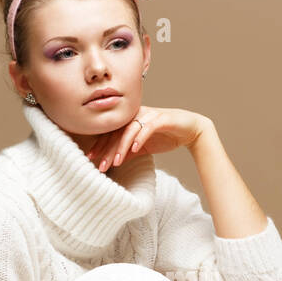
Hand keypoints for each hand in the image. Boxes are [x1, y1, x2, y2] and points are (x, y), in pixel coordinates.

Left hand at [84, 106, 212, 173]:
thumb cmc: (166, 136)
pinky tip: (134, 149)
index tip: (91, 158)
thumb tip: (112, 162)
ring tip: (116, 161)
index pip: (111, 133)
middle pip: (117, 132)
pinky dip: (140, 138)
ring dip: (122, 146)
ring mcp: (149, 115)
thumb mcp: (143, 148)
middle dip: (107, 150)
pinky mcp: (162, 118)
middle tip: (100, 166)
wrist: (190, 130)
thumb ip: (128, 152)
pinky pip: (148, 128)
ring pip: (130, 129)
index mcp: (130, 120)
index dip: (100, 145)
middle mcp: (137, 114)